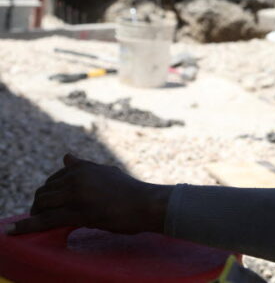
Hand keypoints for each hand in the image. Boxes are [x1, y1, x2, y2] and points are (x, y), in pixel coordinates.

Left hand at [6, 154, 171, 235]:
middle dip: (40, 205)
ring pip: (42, 204)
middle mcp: (77, 178)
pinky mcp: (78, 212)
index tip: (50, 202)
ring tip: (36, 223)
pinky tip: (12, 231)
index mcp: (83, 168)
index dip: (50, 193)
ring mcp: (77, 195)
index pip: (55, 178)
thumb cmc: (130, 191)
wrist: (147, 203)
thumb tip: (66, 156)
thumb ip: (84, 166)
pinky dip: (26, 227)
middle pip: (45, 192)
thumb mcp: (106, 172)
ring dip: (35, 215)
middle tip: (43, 216)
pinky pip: (45, 220)